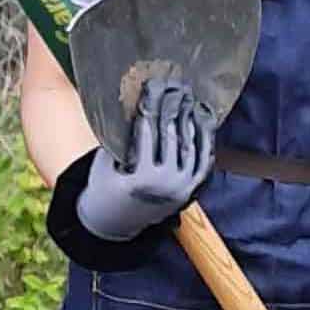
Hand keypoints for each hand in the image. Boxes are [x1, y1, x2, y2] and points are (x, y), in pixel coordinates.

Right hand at [76, 77, 215, 239]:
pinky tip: (204, 123)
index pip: (148, 133)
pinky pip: (203, 163)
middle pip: (172, 137)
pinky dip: (205, 142)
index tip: (153, 87)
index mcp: (141, 178)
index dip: (151, 107)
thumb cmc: (104, 186)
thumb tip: (128, 106)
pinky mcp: (190, 191)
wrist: (115, 222)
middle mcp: (166, 184)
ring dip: (191, 122)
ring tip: (190, 99)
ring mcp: (181, 189)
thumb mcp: (104, 163)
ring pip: (191, 148)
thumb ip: (117, 140)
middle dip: (173, 110)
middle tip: (176, 87)